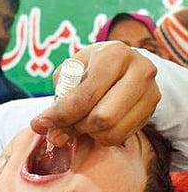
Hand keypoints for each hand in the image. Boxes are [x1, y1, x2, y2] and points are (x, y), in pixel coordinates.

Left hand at [31, 41, 159, 146]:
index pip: (85, 96)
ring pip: (111, 131)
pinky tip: (93, 126)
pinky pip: (121, 136)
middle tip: (60, 128)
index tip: (40, 124)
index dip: (59, 115)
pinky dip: (101, 137)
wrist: (123, 66)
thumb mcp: (71, 72)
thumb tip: (43, 127)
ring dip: (87, 134)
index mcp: (114, 55)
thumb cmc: (90, 69)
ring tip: (77, 124)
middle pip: (102, 118)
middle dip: (75, 127)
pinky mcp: (151, 110)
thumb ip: (58, 98)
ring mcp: (150, 92)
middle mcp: (139, 71)